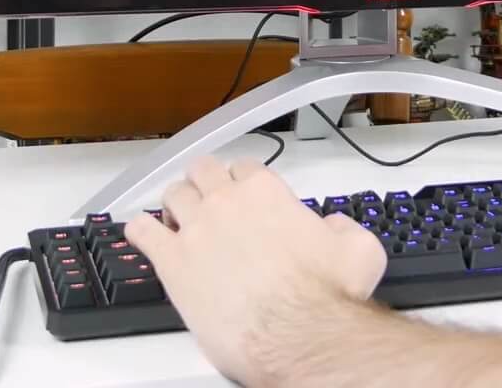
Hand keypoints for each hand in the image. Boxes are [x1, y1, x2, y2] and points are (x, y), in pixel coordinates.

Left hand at [126, 157, 386, 384]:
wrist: (296, 335)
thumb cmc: (323, 298)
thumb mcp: (360, 251)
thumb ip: (344, 229)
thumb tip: (333, 227)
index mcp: (266, 193)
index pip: (244, 167)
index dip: (242, 181)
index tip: (244, 194)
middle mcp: (226, 202)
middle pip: (202, 171)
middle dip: (205, 182)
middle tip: (208, 199)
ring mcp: (195, 229)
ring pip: (172, 194)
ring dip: (175, 203)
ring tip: (178, 218)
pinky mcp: (171, 262)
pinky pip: (141, 230)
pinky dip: (140, 229)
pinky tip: (145, 235)